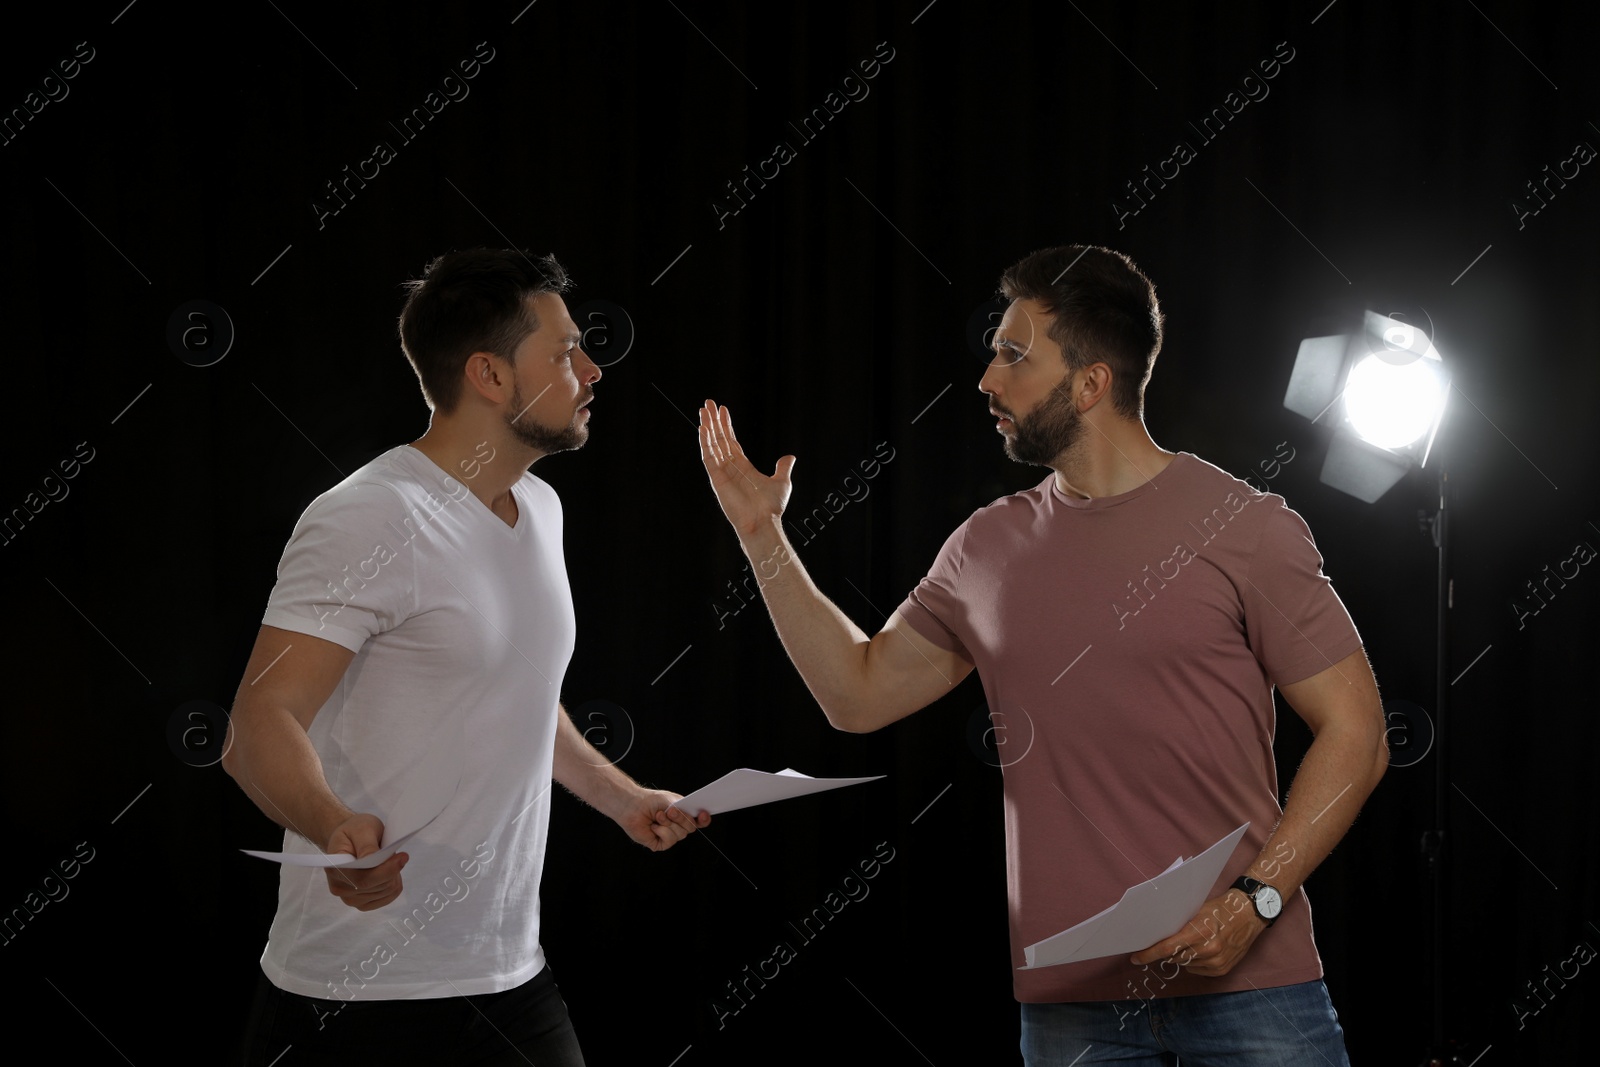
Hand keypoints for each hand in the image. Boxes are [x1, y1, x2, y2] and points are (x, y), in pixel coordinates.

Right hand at [323, 813, 407, 910]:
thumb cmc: (354, 831)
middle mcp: (339, 888)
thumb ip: (366, 845)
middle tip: (394, 854)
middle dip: (392, 870)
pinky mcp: (363, 903)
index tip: (403, 856)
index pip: (363, 880)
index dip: (386, 871)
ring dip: (393, 876)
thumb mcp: (362, 829)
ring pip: (385, 892)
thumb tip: (373, 859)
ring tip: (387, 861)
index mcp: (335, 869)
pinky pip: (388, 897)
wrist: (349, 840)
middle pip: (377, 887)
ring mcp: (350, 899)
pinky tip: (389, 872)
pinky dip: (393, 884)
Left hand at [617, 787, 710, 851]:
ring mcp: (670, 836)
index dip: (704, 819)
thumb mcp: (673, 801)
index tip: (703, 813)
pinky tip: (653, 826)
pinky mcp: (661, 844)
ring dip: (668, 823)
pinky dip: (661, 831)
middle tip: (670, 810)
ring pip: (680, 834)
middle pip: (691, 828)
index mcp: (684, 816)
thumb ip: (685, 809)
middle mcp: (679, 827)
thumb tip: (693, 818)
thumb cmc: (652, 801)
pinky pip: (669, 840)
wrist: (633, 806)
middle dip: (681, 818)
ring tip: (657, 816)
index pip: (700, 821)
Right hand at [698, 401, 793, 539]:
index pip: (732, 442)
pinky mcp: (716, 478)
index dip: (726, 426)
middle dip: (714, 421)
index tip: (723, 410)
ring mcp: (722, 472)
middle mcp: (730, 468)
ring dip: (707, 427)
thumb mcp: (782, 482)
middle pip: (720, 439)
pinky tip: (702, 428)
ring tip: (703, 410)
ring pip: (712, 444)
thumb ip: (783, 468)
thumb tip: (790, 457)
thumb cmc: (771, 507)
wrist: (763, 522)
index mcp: (743, 467)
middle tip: (708, 404)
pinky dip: (704, 442)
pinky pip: (708, 457)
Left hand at [1128, 890, 1265, 976]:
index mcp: (1200, 931)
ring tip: (1189, 942)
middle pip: (1174, 958)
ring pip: (1185, 964)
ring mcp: (1216, 962)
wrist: (1248, 914)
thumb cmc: (1219, 909)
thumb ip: (1178, 926)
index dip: (1149, 954)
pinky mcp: (1222, 970)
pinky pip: (1197, 970)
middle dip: (1164, 952)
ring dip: (1180, 956)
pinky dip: (1193, 962)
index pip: (1167, 948)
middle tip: (1159, 944)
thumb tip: (1155, 936)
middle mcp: (1209, 949)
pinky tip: (1199, 949)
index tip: (1136, 958)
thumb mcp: (1196, 911)